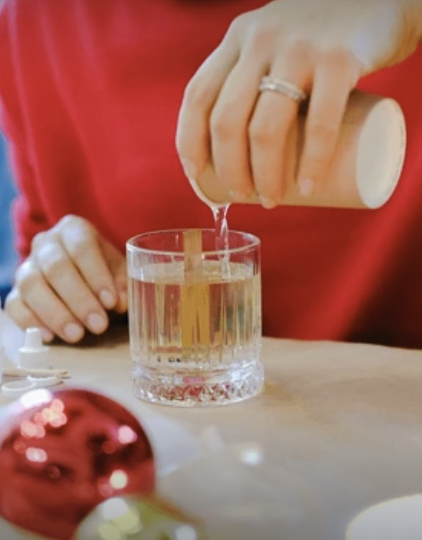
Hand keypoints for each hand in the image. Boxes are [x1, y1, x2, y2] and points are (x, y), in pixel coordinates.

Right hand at [5, 215, 126, 342]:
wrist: (82, 277)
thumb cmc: (104, 271)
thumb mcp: (119, 271)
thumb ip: (123, 284)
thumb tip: (121, 302)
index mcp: (73, 229)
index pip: (82, 247)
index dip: (96, 275)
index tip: (111, 302)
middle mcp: (45, 243)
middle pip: (56, 267)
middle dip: (79, 299)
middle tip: (99, 325)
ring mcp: (26, 267)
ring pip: (32, 286)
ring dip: (56, 314)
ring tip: (77, 335)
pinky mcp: (15, 292)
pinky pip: (15, 306)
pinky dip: (31, 322)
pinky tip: (51, 337)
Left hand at [177, 0, 421, 207]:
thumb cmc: (318, 37)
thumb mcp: (273, 40)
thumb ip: (253, 72)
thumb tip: (234, 141)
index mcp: (237, 40)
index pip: (197, 96)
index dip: (189, 142)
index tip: (197, 175)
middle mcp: (261, 41)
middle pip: (226, 120)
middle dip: (228, 169)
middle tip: (243, 194)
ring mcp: (299, 49)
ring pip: (265, 128)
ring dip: (264, 176)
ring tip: (271, 199)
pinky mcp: (340, 59)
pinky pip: (319, 123)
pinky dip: (311, 163)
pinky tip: (307, 187)